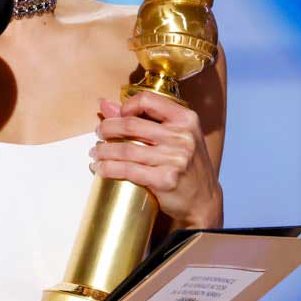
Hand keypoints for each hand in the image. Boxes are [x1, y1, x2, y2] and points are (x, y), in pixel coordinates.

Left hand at [89, 94, 222, 229]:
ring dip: (103, 151)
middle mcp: (182, 136)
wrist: (204, 199)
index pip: (148, 100)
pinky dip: (108, 168)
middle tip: (99, 133)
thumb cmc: (188, 165)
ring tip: (96, 152)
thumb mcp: (175, 136)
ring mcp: (175, 159)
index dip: (127, 106)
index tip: (118, 115)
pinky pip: (128, 170)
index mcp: (186, 119)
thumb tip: (105, 104)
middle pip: (132, 125)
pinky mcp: (165, 179)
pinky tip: (100, 168)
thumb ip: (144, 118)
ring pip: (126, 149)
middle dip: (107, 128)